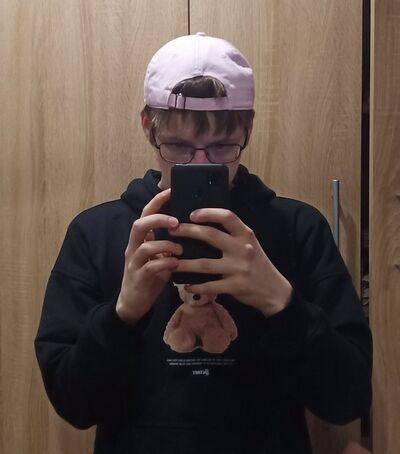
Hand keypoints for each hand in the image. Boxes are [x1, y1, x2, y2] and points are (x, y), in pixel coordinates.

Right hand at [116, 189, 182, 323]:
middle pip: (139, 225)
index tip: (171, 190)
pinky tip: (176, 264)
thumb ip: (168, 242)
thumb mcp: (159, 256)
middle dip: (159, 220)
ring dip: (166, 245)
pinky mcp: (138, 278)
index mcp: (140, 239)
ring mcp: (134, 263)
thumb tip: (190, 228)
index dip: (157, 201)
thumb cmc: (150, 275)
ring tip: (181, 250)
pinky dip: (165, 264)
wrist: (133, 302)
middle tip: (177, 222)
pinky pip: (151, 267)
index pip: (145, 214)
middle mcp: (134, 247)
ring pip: (146, 247)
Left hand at [170, 208, 292, 316]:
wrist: (274, 290)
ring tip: (171, 262)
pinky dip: (196, 286)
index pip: (227, 216)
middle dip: (188, 231)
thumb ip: (232, 235)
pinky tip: (186, 286)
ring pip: (204, 264)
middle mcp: (242, 248)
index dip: (208, 213)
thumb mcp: (250, 244)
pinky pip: (210, 285)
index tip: (192, 214)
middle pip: (211, 236)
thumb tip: (204, 225)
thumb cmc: (257, 263)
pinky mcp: (235, 286)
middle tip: (172, 230)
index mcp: (246, 235)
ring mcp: (238, 268)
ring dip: (185, 264)